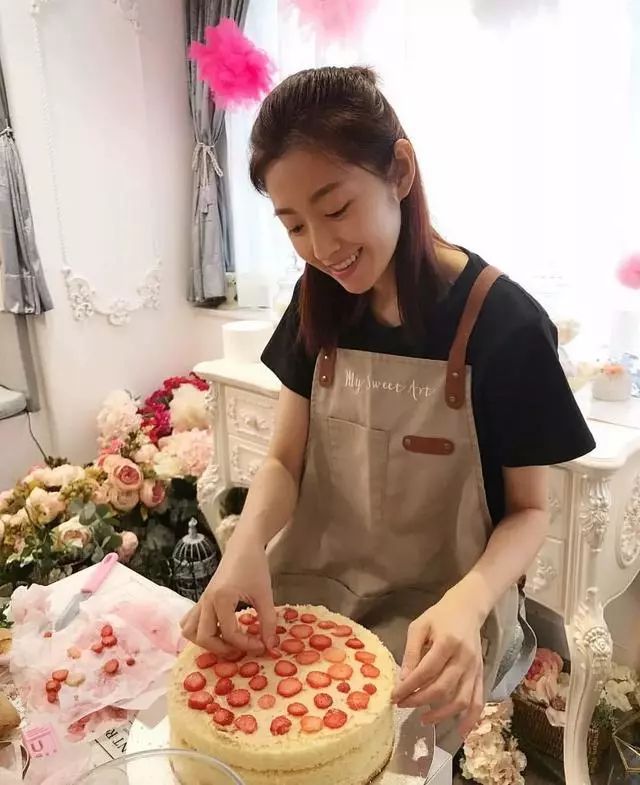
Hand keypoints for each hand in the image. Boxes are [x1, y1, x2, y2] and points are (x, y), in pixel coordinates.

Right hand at [180, 531, 276, 655]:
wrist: (244, 546)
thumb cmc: (255, 567)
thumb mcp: (265, 594)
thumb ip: (268, 621)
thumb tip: (270, 647)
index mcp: (221, 598)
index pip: (230, 633)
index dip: (247, 644)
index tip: (262, 645)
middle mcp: (206, 601)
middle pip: (204, 637)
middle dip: (223, 649)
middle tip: (242, 649)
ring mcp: (201, 600)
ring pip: (189, 631)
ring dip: (206, 642)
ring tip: (226, 642)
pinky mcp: (202, 599)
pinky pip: (190, 621)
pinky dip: (199, 632)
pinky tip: (218, 631)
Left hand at [391, 586, 485, 737]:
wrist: (467, 608)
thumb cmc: (439, 616)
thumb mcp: (419, 627)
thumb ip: (411, 652)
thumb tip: (403, 680)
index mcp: (447, 642)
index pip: (426, 671)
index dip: (409, 687)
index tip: (394, 696)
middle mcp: (464, 658)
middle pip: (442, 687)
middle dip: (420, 701)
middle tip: (402, 705)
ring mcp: (475, 668)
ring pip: (461, 699)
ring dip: (441, 714)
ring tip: (423, 719)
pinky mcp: (481, 675)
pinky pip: (478, 701)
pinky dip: (471, 719)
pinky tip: (460, 731)